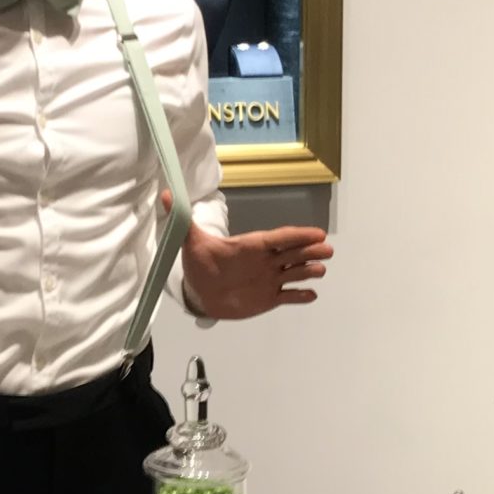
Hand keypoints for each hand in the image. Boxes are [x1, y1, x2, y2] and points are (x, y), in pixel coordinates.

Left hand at [172, 194, 330, 319]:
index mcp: (251, 246)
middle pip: (292, 254)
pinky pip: (288, 297)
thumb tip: (167, 195)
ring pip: (294, 274)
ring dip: (308, 272)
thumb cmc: (199, 263)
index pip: (277, 238)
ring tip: (320, 271)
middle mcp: (265, 262)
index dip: (296, 236)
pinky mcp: (268, 298)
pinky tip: (310, 296)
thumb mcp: (189, 241)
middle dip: (310, 250)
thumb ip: (183, 221)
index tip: (317, 233)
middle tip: (327, 248)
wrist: (198, 291)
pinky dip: (299, 297)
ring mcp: (269, 280)